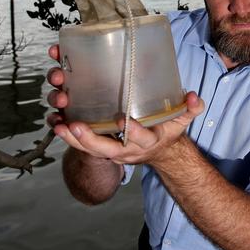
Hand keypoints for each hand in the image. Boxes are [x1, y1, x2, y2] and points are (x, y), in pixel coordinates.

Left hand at [45, 45, 203, 164]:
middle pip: (106, 149)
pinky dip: (67, 135)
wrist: (158, 152)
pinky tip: (54, 121)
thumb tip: (195, 97)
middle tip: (74, 125)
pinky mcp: (100, 145)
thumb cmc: (166, 131)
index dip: (133, 131)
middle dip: (89, 139)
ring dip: (71, 139)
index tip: (124, 120)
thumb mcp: (182, 121)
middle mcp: (126, 149)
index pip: (141, 138)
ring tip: (57, 124)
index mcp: (147, 141)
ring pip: (88, 149)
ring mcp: (111, 150)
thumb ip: (190, 109)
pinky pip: (80, 145)